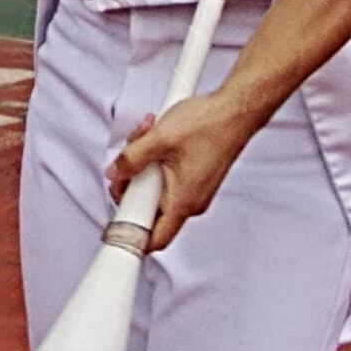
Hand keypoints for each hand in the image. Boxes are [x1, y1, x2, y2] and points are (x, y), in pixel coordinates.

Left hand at [103, 87, 262, 253]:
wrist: (235, 110)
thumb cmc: (210, 125)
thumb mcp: (158, 139)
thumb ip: (131, 159)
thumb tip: (115, 172)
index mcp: (183, 202)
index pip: (154, 239)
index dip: (130, 234)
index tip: (114, 223)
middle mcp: (192, 202)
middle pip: (148, 208)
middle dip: (132, 182)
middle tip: (126, 162)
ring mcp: (194, 190)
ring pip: (156, 188)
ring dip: (144, 165)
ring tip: (146, 138)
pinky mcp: (195, 177)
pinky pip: (168, 177)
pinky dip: (157, 160)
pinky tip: (157, 138)